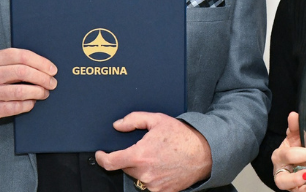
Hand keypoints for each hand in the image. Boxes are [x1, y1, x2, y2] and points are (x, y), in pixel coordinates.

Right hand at [0, 48, 56, 121]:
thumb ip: (15, 61)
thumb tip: (45, 67)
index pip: (21, 56)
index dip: (40, 62)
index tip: (52, 69)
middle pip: (23, 72)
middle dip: (42, 78)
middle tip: (52, 83)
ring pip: (21, 91)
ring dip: (38, 92)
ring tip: (44, 93)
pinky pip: (16, 107)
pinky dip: (29, 104)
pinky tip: (32, 102)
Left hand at [95, 112, 210, 191]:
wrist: (204, 153)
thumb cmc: (182, 136)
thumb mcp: (156, 120)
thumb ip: (133, 120)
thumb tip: (117, 126)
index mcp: (139, 155)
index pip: (110, 162)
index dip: (101, 158)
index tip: (100, 154)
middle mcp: (144, 173)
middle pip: (125, 168)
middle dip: (129, 158)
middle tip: (144, 149)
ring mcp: (154, 185)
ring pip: (137, 177)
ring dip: (140, 167)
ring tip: (156, 157)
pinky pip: (149, 185)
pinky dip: (151, 176)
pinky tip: (162, 166)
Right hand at [271, 112, 305, 191]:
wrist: (294, 162)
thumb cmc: (295, 149)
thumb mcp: (295, 138)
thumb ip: (295, 127)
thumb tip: (294, 114)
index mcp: (280, 157)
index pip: (289, 155)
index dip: (304, 154)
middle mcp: (282, 173)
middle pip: (283, 180)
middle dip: (296, 178)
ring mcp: (290, 185)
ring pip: (293, 191)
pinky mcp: (298, 191)